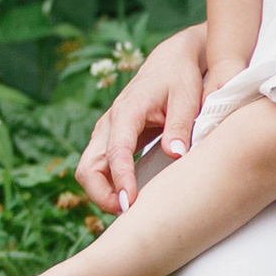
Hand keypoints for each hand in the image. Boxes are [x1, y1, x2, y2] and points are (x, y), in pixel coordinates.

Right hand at [75, 25, 206, 210]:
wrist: (171, 61)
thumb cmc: (180, 78)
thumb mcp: (187, 97)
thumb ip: (180, 126)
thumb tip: (175, 156)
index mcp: (127, 110)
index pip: (116, 151)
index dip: (120, 180)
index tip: (131, 203)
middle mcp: (110, 122)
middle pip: (88, 167)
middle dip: (101, 195)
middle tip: (129, 214)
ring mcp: (107, 132)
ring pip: (89, 170)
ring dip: (102, 193)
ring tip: (130, 212)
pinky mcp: (111, 139)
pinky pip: (99, 168)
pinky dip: (107, 186)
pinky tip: (129, 199)